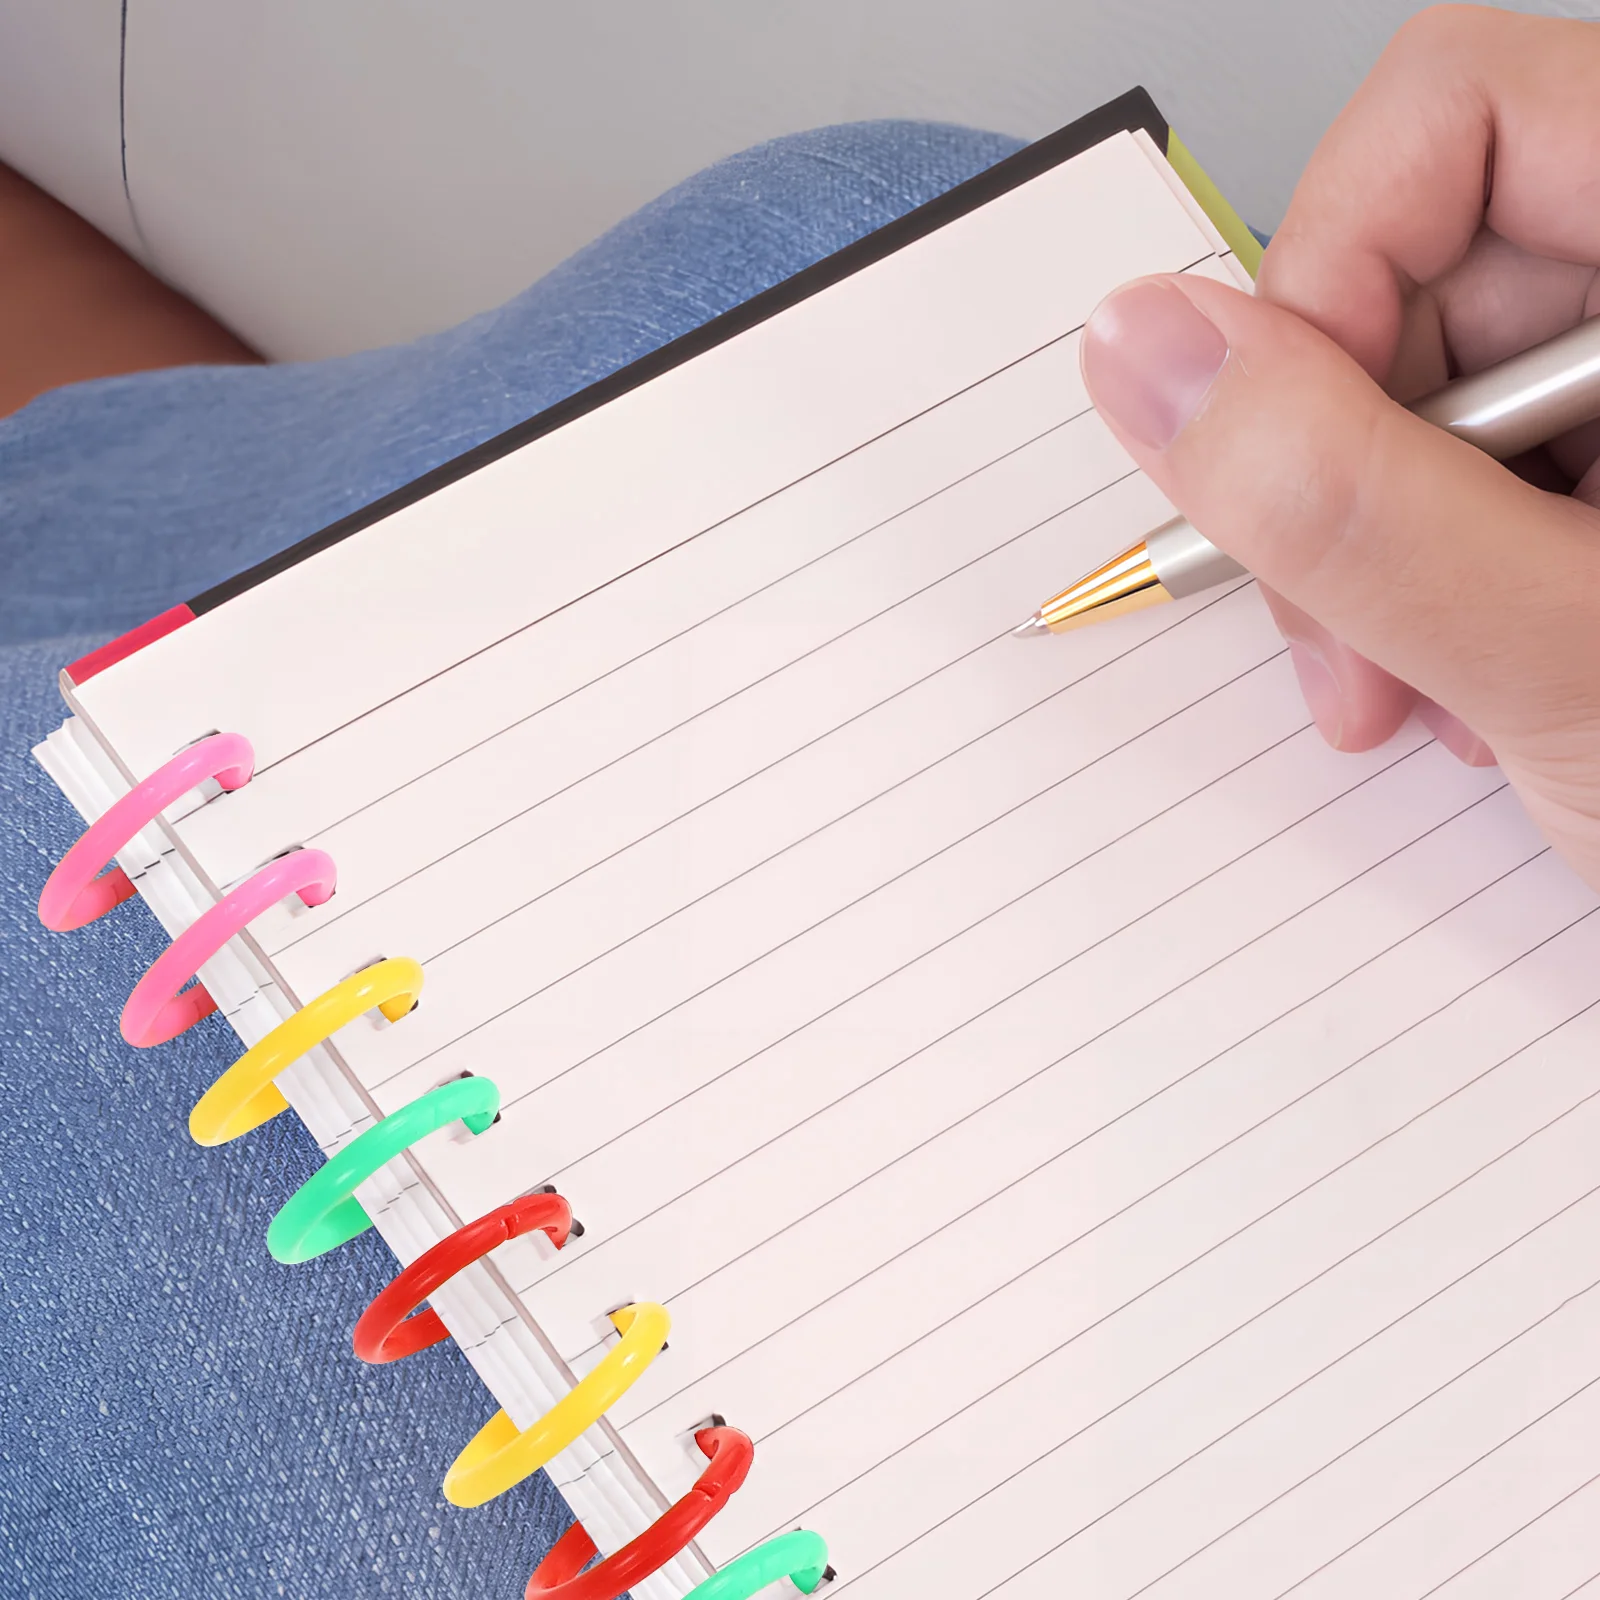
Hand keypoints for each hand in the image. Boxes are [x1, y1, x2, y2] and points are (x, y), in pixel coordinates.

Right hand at [1078, 5, 1599, 886]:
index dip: (1325, 269)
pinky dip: (1421, 578)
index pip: (1461, 113)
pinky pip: (1464, 467)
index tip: (1278, 451)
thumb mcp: (1564, 657)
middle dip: (1334, 469)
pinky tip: (1451, 680)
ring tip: (1405, 693)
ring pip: (1420, 388)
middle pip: (1423, 269)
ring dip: (1366, 551)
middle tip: (1342, 636)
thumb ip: (1342, 498)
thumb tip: (1140, 347)